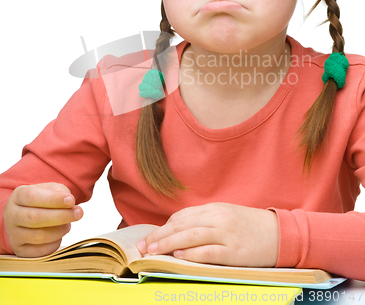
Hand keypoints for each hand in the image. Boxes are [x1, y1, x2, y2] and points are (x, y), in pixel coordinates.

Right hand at [4, 183, 82, 256]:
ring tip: (68, 224)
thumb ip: (61, 193)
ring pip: (39, 236)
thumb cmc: (44, 200)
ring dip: (59, 230)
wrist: (29, 214)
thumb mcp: (51, 190)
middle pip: (35, 218)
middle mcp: (12, 215)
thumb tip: (71, 205)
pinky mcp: (20, 250)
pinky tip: (59, 235)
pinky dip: (54, 243)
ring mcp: (14, 234)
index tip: (72, 201)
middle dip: (61, 216)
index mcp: (18, 196)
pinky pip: (40, 251)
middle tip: (79, 213)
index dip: (54, 200)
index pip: (33, 197)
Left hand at [137, 203, 278, 266]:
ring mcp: (226, 234)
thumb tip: (179, 231)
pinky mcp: (234, 251)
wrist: (280, 233)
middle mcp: (218, 218)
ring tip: (152, 252)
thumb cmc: (251, 227)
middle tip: (142, 246)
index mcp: (215, 208)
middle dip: (159, 236)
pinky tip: (178, 257)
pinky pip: (208, 252)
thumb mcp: (227, 216)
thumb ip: (205, 220)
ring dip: (167, 244)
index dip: (163, 227)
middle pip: (181, 225)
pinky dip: (191, 254)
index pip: (182, 216)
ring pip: (190, 237)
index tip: (150, 236)